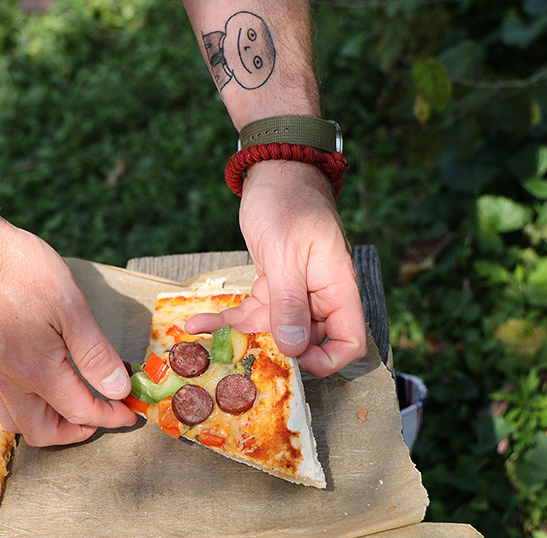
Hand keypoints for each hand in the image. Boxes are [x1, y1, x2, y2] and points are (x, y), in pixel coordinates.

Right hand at [0, 215, 136, 445]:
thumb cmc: (17, 269)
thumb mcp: (70, 306)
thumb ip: (95, 354)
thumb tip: (117, 388)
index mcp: (35, 372)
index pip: (80, 411)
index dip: (110, 416)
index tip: (129, 411)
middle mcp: (8, 381)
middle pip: (43, 432)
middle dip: (77, 431)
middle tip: (103, 412)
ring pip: (17, 421)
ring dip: (48, 423)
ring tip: (73, 404)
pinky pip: (2, 400)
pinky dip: (26, 406)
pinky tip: (41, 383)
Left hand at [186, 160, 367, 375]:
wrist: (273, 168)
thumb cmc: (288, 202)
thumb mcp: (284, 254)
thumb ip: (288, 302)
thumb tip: (293, 346)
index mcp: (337, 288)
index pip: (349, 342)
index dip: (326, 360)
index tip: (293, 360)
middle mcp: (320, 295)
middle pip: (305, 340)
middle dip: (270, 349)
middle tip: (230, 351)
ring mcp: (297, 291)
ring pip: (273, 327)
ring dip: (238, 332)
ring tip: (197, 331)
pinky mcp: (274, 283)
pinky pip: (255, 309)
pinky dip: (229, 316)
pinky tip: (199, 321)